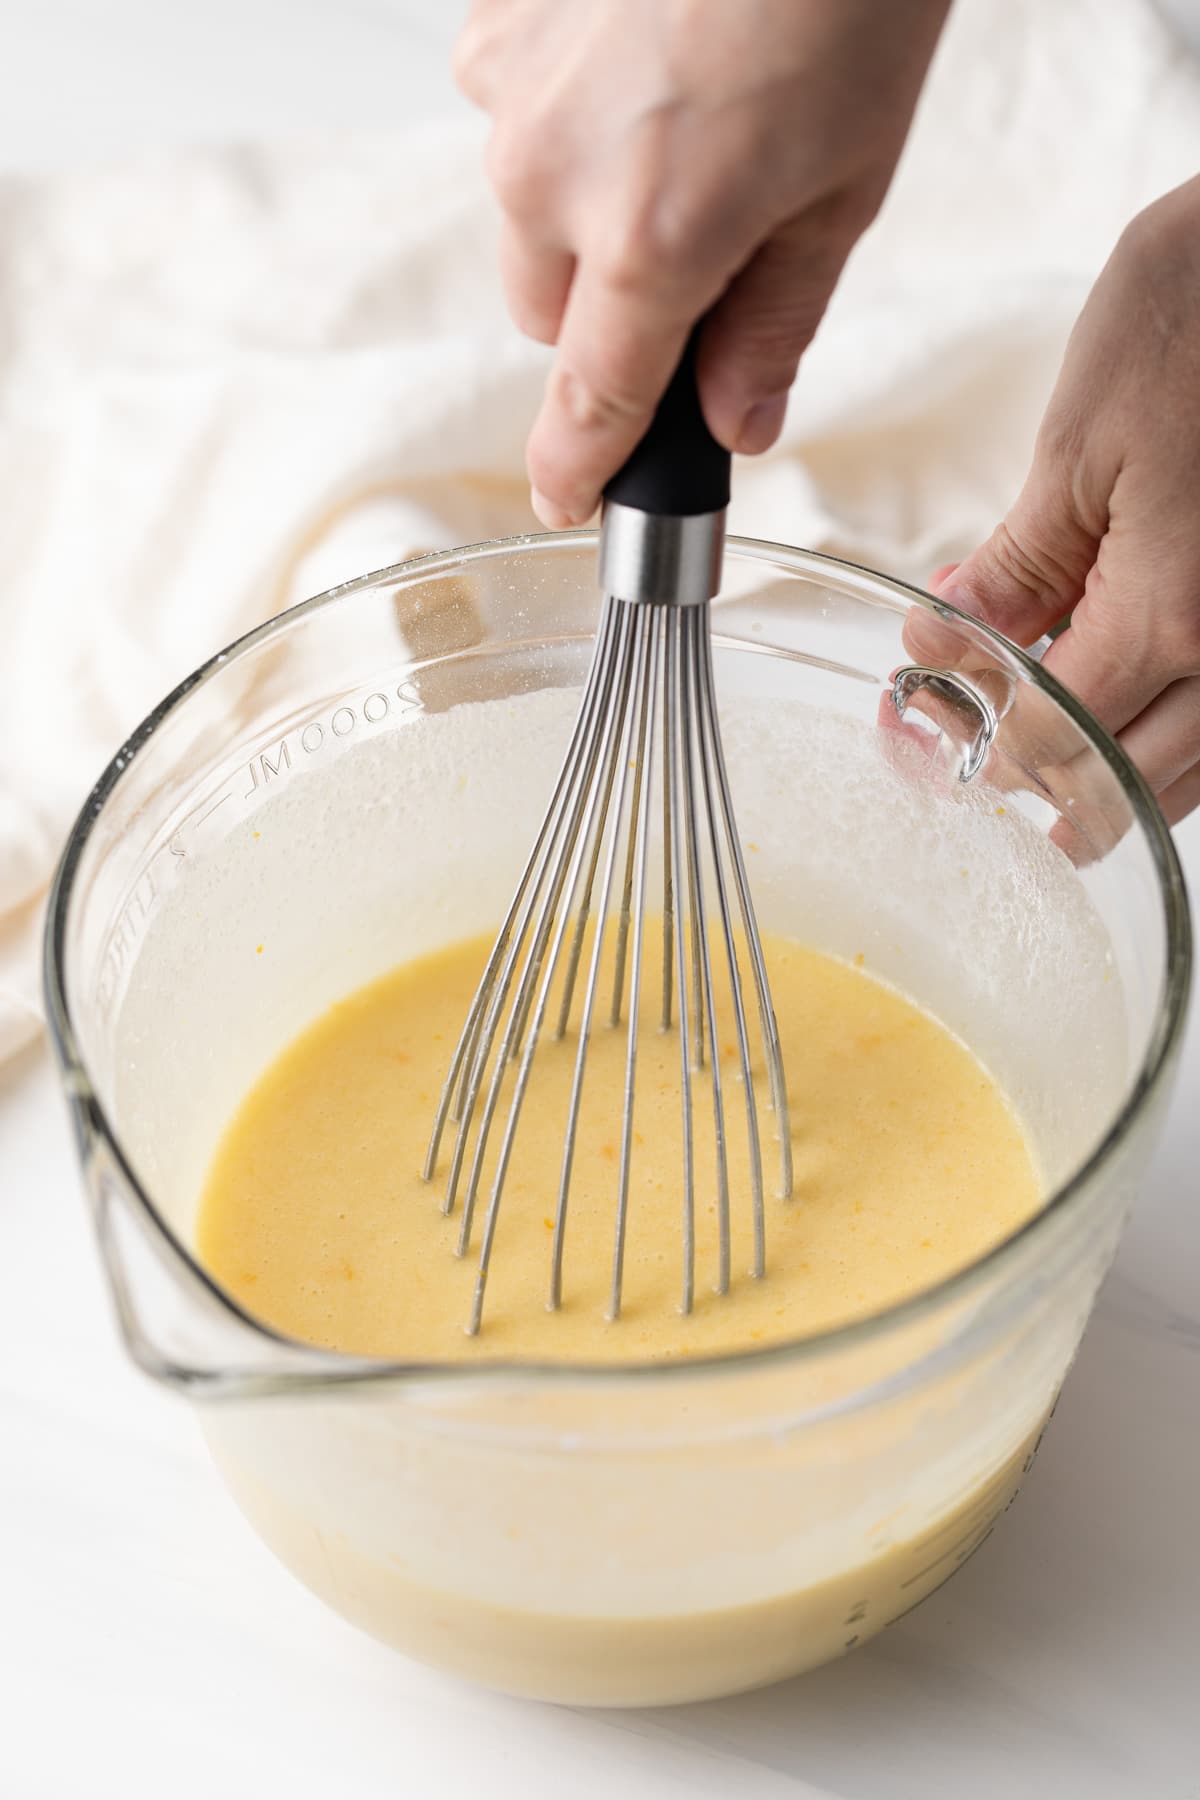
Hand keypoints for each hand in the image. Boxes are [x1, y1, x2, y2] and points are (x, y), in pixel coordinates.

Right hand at [455, 0, 948, 526]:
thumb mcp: (843, 188)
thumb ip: (774, 325)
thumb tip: (738, 422)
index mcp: (650, 238)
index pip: (592, 402)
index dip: (578, 468)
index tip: (566, 502)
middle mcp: (552, 177)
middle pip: (554, 315)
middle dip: (616, 311)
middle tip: (702, 245)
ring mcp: (510, 93)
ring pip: (529, 218)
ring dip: (588, 212)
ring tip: (683, 125)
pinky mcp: (493, 27)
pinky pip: (515, 121)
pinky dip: (568, 122)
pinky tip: (639, 67)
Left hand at [929, 175, 1199, 825]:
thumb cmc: (1198, 318)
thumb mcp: (1079, 446)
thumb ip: (1018, 571)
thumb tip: (946, 648)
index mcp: (1172, 618)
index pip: (1053, 738)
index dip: (978, 739)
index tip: (925, 710)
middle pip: (1130, 784)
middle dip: (1044, 781)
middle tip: (978, 754)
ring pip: (1195, 766)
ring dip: (1115, 772)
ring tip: (1045, 754)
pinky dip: (1175, 727)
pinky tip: (1124, 693)